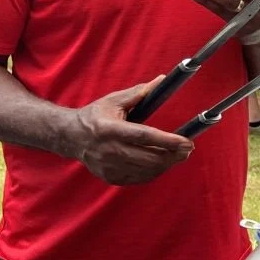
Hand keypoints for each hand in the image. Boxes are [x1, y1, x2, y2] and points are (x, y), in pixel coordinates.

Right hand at [67, 76, 194, 184]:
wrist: (71, 137)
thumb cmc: (94, 116)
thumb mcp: (113, 100)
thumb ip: (139, 93)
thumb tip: (161, 81)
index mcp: (110, 129)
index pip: (144, 136)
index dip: (168, 140)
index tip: (186, 141)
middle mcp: (110, 151)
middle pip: (149, 158)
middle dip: (173, 155)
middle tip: (187, 149)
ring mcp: (110, 167)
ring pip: (147, 171)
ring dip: (166, 164)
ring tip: (177, 155)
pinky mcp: (111, 178)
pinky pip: (139, 179)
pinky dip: (153, 172)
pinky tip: (160, 163)